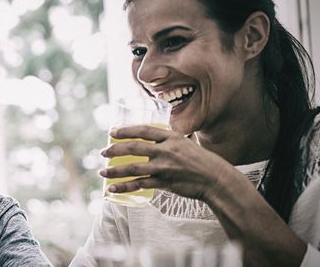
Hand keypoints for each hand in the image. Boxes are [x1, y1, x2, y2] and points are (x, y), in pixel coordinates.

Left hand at [99, 125, 243, 201]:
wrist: (217, 180)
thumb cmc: (202, 162)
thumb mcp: (186, 144)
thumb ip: (169, 142)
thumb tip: (152, 140)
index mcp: (172, 137)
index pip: (144, 130)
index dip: (125, 130)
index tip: (112, 132)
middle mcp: (166, 150)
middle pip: (134, 147)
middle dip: (115, 150)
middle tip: (103, 152)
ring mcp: (165, 167)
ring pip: (133, 167)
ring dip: (115, 170)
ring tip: (102, 172)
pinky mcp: (164, 182)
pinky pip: (139, 184)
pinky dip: (124, 187)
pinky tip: (113, 189)